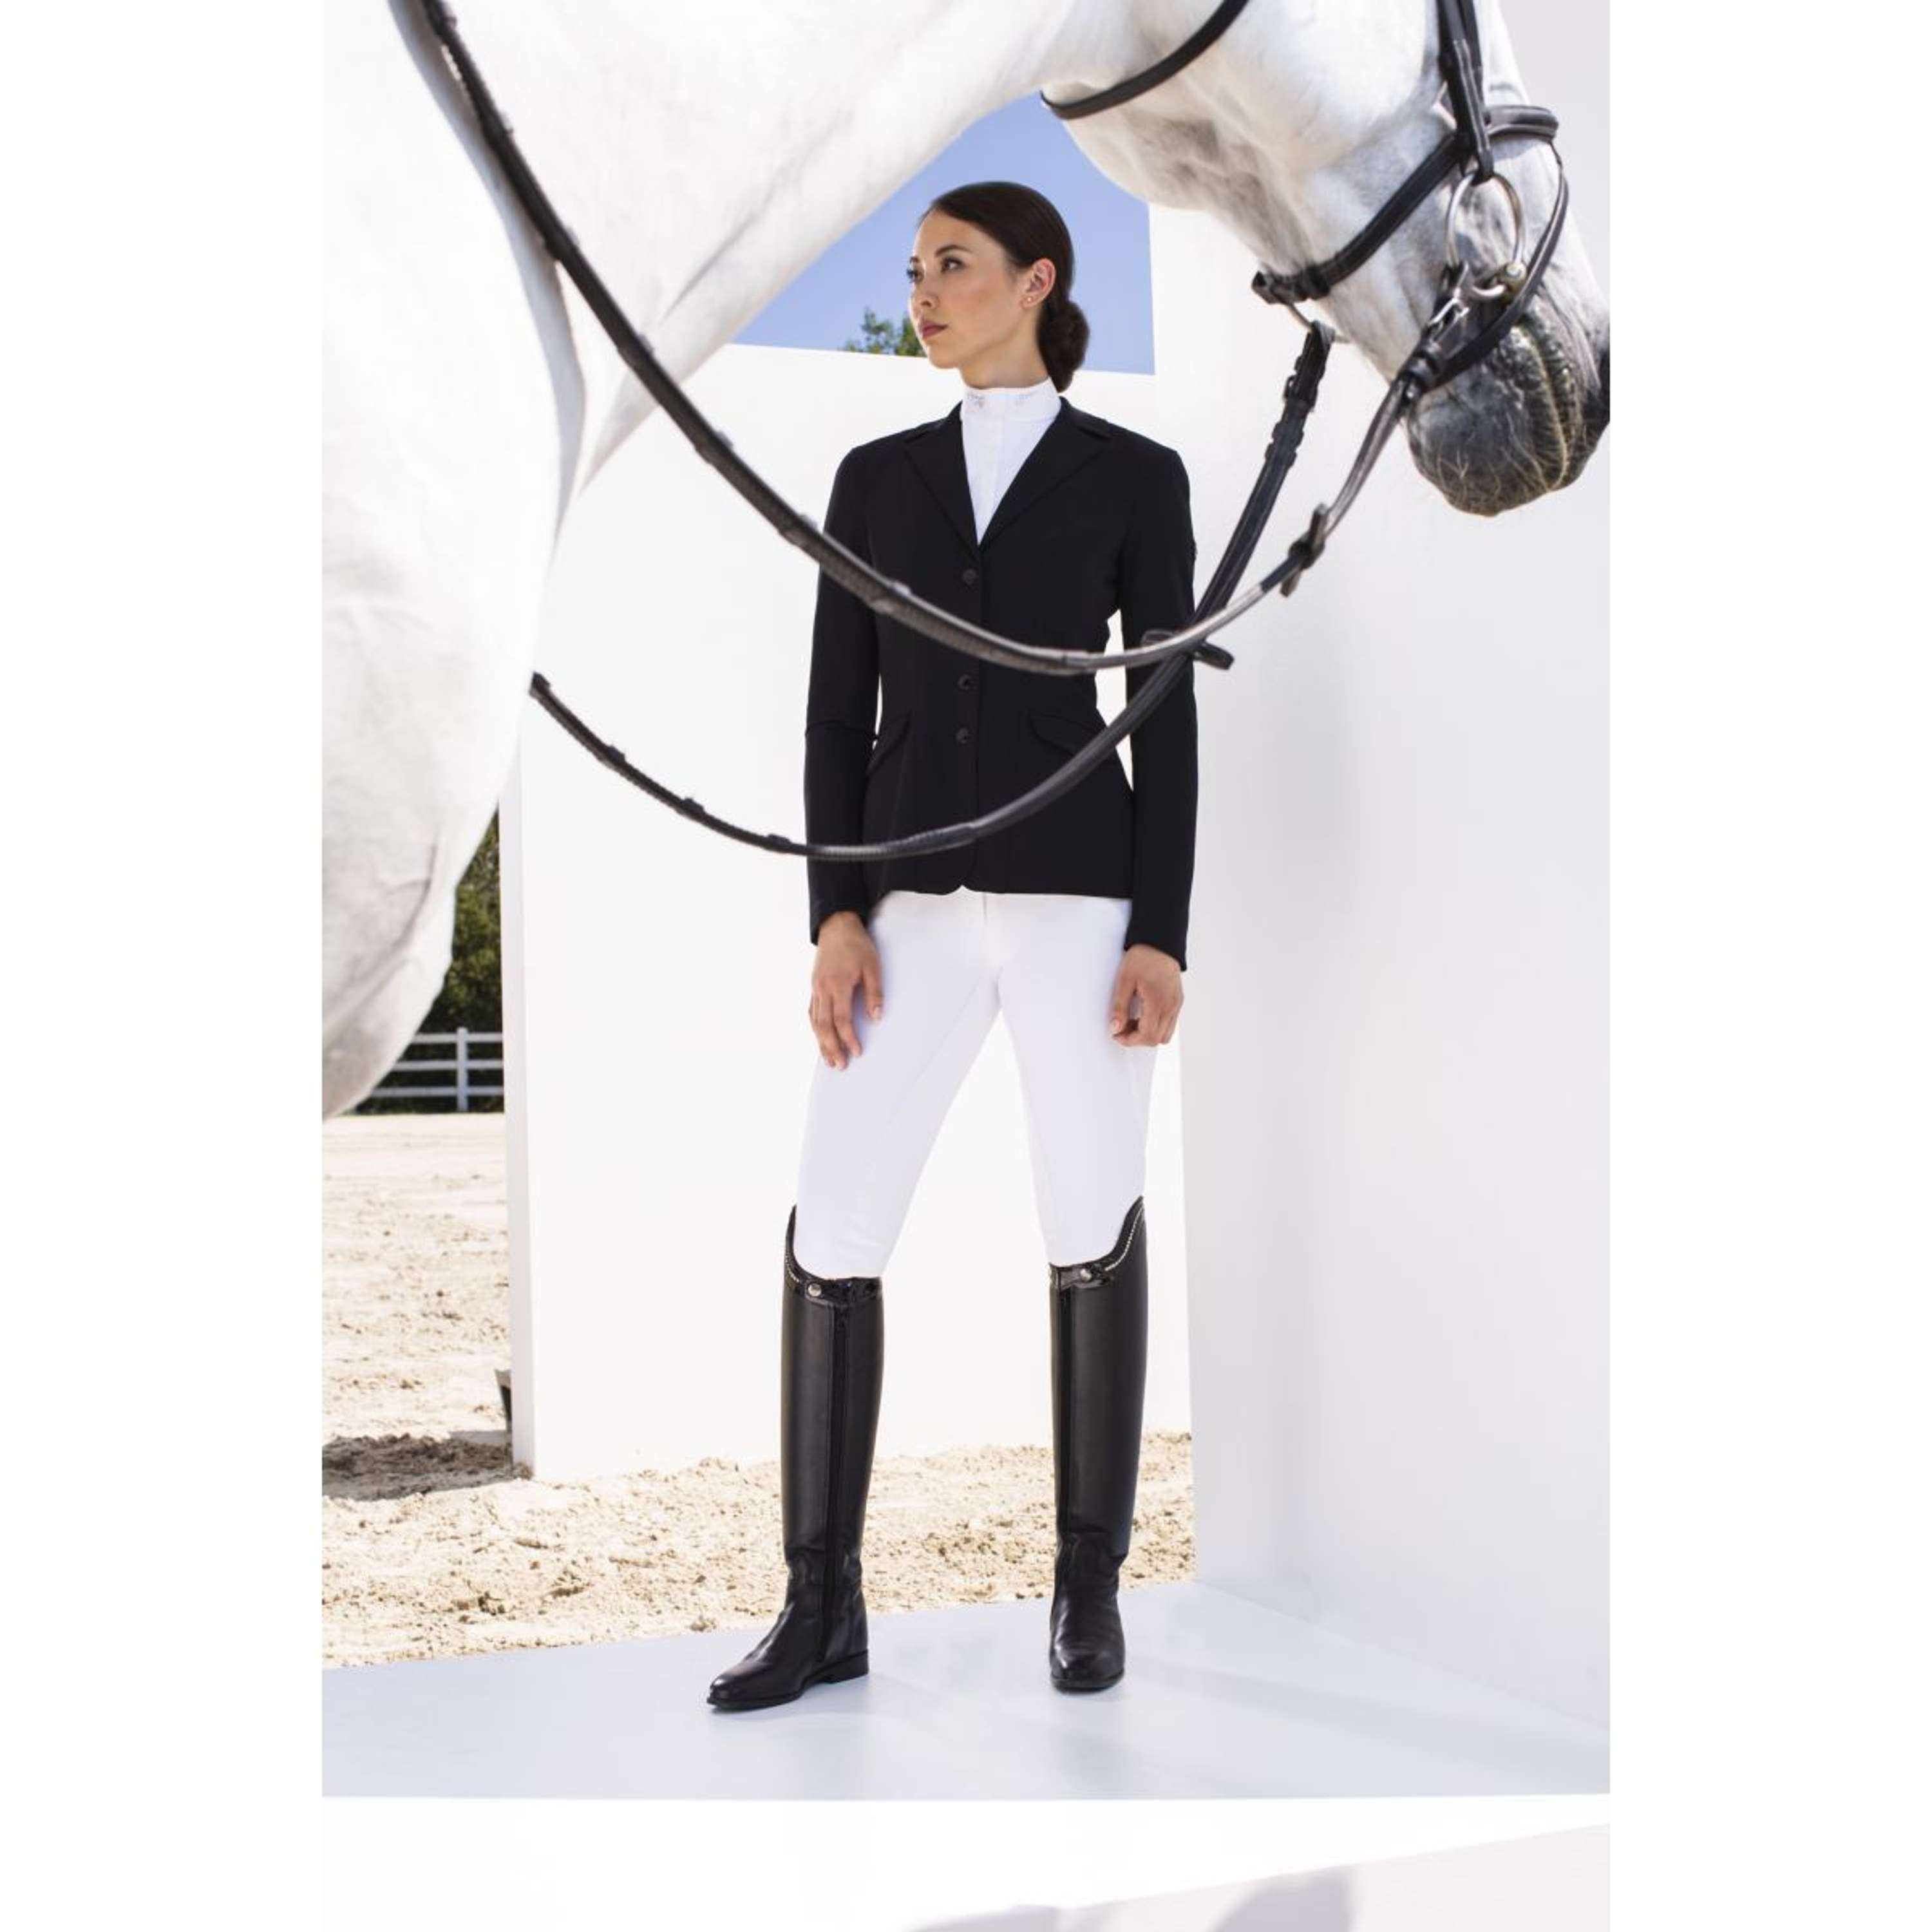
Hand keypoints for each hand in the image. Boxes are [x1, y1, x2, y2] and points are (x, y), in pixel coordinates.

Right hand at [810, 912, 882, 1068]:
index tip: (857, 1052)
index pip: (841, 1019)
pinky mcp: (813, 986)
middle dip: (831, 1048)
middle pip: (824, 1026)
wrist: (836, 926)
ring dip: (821, 1043)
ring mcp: (815, 988)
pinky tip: (820, 1038)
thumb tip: (876, 1017)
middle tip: (840, 1066)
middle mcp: (822, 989)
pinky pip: (811, 1012)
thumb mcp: (872, 966)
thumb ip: (875, 992)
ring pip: (815, 1022)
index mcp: (837, 984)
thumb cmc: (857, 945)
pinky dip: (815, 1028)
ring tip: (829, 1060)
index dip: (849, 1038)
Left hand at [1110, 944, 1181, 1045]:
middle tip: (1122, 1027)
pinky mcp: (1177, 1001)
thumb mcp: (1125, 980)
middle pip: (1157, 1039)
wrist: (1159, 942)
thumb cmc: (1142, 957)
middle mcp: (1171, 1006)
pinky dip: (1155, 1026)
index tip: (1116, 1034)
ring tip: (1132, 1021)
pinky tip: (1143, 1014)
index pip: (1147, 1036)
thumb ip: (1120, 1007)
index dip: (1130, 1040)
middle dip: (1137, 1039)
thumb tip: (1115, 1028)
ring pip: (1165, 1034)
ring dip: (1148, 1034)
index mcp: (1158, 1002)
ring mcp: (1176, 1004)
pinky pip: (1169, 1023)